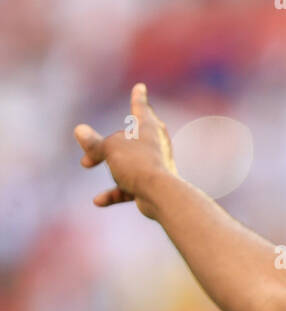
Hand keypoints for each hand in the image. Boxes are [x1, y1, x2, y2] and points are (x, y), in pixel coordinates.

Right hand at [74, 83, 176, 218]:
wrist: (161, 196)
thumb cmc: (137, 164)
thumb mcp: (109, 149)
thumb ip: (94, 142)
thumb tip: (78, 131)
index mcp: (148, 127)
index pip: (140, 107)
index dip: (138, 97)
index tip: (141, 87)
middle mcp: (154, 145)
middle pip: (126, 138)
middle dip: (105, 143)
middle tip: (88, 150)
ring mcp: (154, 167)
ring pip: (127, 163)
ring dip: (108, 165)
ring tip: (86, 163)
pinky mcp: (152, 188)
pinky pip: (130, 188)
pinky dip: (115, 193)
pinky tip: (98, 201)